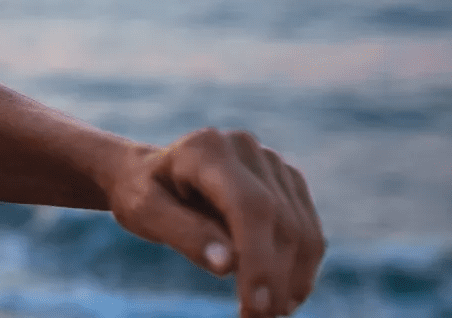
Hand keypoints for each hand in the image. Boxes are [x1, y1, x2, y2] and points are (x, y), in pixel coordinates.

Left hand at [108, 128, 324, 317]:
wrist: (149, 173)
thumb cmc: (142, 194)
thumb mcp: (145, 213)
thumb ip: (184, 233)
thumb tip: (228, 264)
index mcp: (207, 149)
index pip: (250, 206)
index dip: (260, 259)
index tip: (256, 308)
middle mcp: (246, 149)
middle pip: (281, 221)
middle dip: (275, 279)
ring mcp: (272, 163)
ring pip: (302, 229)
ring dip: (294, 280)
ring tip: (269, 313)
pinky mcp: (288, 182)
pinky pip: (308, 230)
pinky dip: (301, 268)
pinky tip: (282, 296)